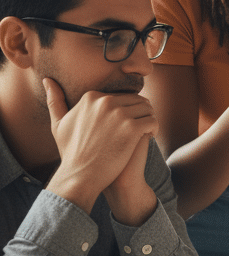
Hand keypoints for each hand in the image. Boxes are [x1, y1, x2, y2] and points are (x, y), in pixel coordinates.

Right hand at [43, 78, 158, 215]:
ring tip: (146, 132)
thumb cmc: (71, 152)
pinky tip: (149, 137)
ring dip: (149, 119)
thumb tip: (48, 80)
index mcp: (91, 97)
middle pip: (137, 100)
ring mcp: (119, 114)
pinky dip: (154, 129)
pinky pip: (152, 121)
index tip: (127, 123)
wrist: (81, 175)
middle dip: (141, 113)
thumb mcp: (59, 124)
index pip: (122, 95)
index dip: (128, 109)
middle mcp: (105, 102)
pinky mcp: (131, 128)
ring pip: (147, 108)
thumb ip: (55, 100)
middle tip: (141, 127)